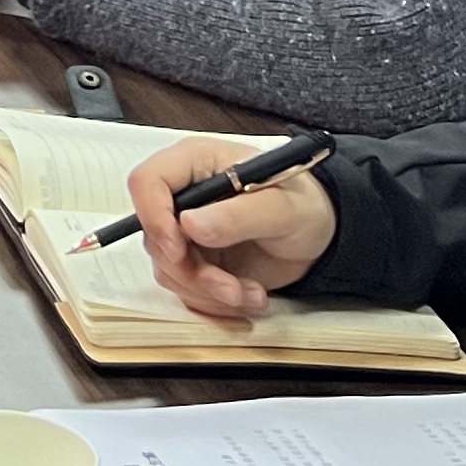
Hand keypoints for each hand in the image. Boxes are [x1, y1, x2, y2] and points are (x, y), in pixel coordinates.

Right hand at [124, 139, 338, 322]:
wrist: (318, 236)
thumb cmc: (304, 206)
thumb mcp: (281, 208)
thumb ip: (237, 215)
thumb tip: (189, 224)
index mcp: (196, 163)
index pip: (147, 182)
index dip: (153, 217)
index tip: (181, 251)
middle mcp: (184, 195)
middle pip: (155, 236)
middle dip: (192, 271)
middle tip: (231, 288)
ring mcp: (186, 230)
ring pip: (169, 269)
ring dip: (208, 292)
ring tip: (251, 293)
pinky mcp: (195, 260)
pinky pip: (186, 289)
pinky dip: (214, 302)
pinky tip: (249, 295)